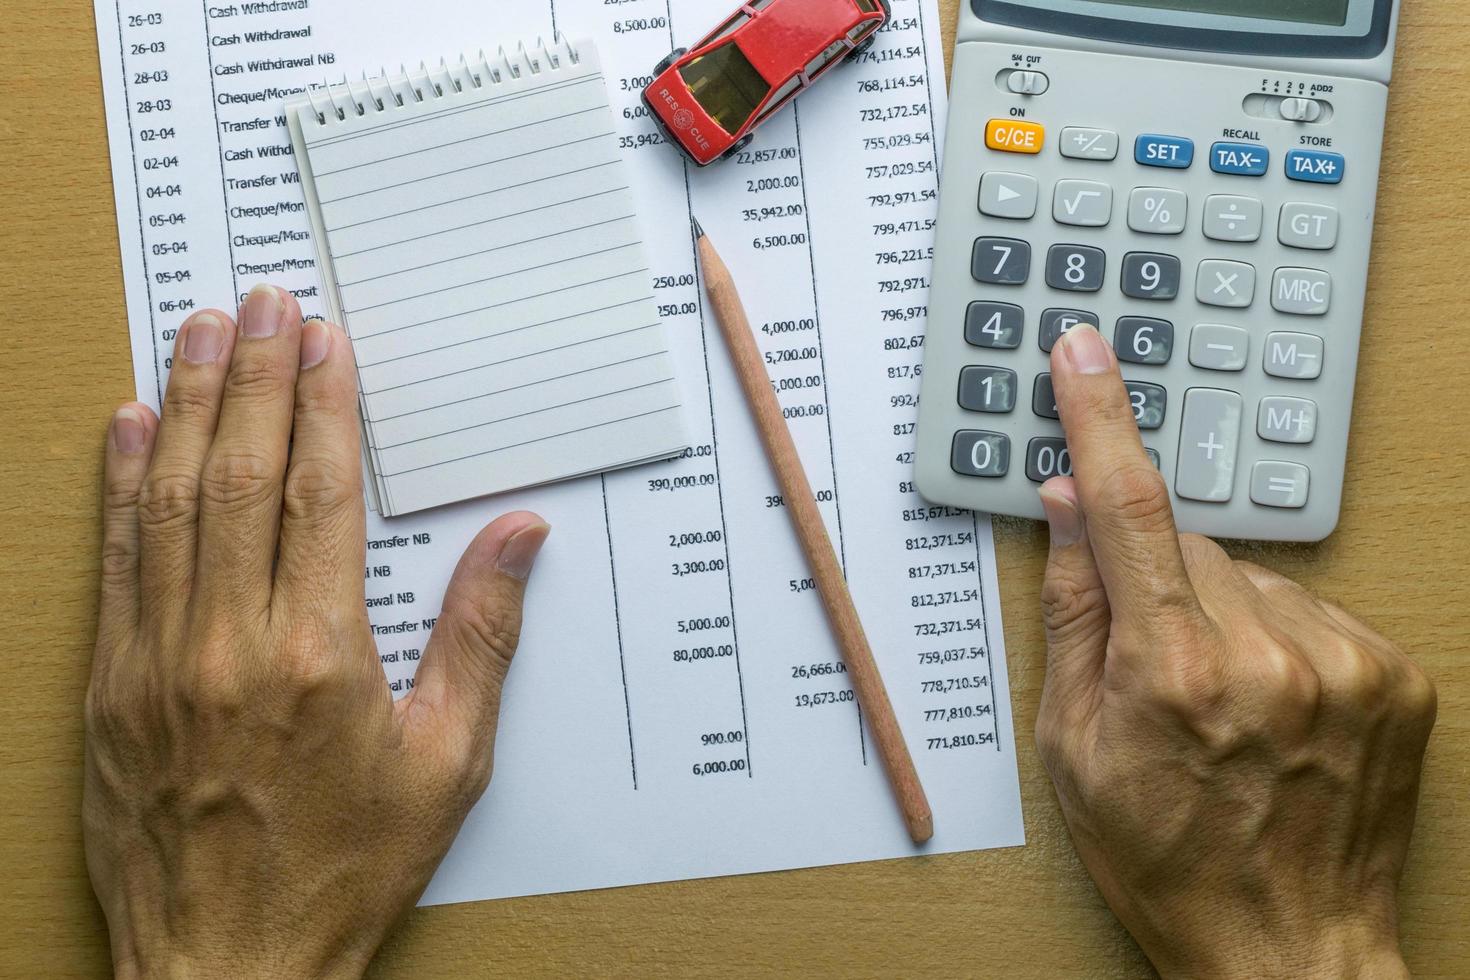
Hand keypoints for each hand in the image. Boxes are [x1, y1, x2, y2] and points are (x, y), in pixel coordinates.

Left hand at [87, 285, 549, 977]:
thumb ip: (480, 637)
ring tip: (202, 331)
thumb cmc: (345, 868)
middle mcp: (229, 644)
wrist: (228, 966)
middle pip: (240, 475)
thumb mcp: (447, 762)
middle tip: (263, 302)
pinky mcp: (111, 687)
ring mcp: (157, 662)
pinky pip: (116, 563)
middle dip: (256, 376)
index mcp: (320, 656)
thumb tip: (518, 536)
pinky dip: (120, 486)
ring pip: (169, 502)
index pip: (319, 493)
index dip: (323, 404)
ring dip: (188, 406)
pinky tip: (129, 427)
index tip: (325, 340)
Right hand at [1034, 325, 1435, 979]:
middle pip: (1187, 544)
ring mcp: (1344, 662)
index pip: (1127, 509)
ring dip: (1219, 612)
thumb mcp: (1071, 745)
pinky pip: (1311, 608)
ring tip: (1218, 702)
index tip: (1086, 354)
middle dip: (1155, 580)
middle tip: (1151, 663)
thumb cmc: (1165, 858)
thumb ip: (1073, 611)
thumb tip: (1069, 508)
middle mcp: (1266, 654)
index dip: (1099, 420)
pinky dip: (1278, 636)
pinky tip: (1270, 704)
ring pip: (1249, 576)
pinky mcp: (1394, 674)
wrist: (1287, 947)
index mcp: (1171, 672)